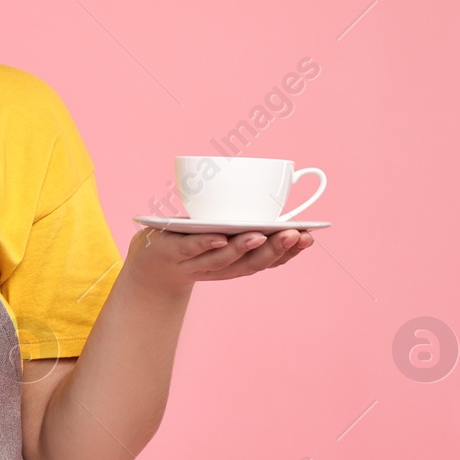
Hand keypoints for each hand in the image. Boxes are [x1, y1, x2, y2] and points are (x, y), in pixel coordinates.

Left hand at [123, 225, 314, 293]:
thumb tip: (273, 191)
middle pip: (252, 262)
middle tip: (293, 234)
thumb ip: (242, 219)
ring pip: (224, 258)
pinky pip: (191, 249)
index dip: (290, 252)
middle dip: (275, 248)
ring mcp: (196, 262)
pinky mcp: (172, 253)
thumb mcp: (220, 232)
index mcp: (237, 262)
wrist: (149, 267)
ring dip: (243, 247)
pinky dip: (206, 244)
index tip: (309, 237)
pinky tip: (218, 236)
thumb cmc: (191, 243)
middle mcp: (220, 267)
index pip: (268, 260)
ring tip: (260, 234)